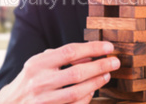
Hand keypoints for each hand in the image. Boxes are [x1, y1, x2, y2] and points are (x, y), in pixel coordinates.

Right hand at [0, 41, 119, 103]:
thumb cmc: (30, 80)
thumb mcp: (38, 64)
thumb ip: (59, 57)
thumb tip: (88, 54)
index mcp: (37, 64)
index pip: (69, 52)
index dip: (92, 48)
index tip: (108, 46)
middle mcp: (39, 82)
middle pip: (77, 72)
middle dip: (100, 66)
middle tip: (115, 62)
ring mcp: (44, 100)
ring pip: (78, 91)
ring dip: (97, 82)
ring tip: (107, 75)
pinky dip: (87, 97)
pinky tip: (93, 89)